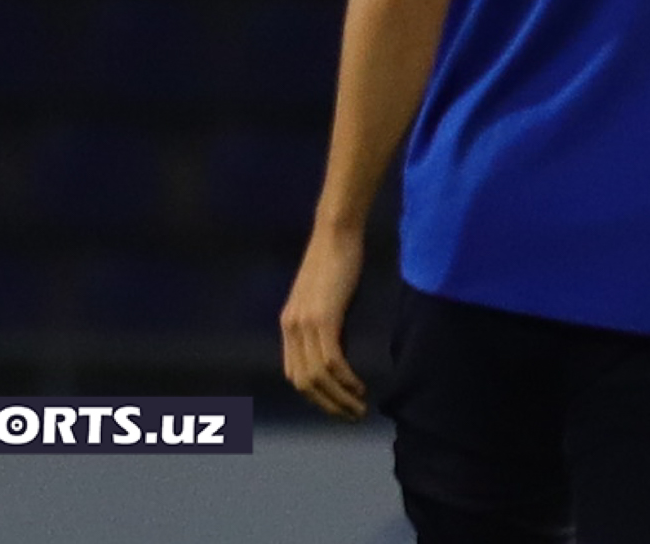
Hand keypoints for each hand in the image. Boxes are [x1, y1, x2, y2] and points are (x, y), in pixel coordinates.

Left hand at [280, 225, 368, 419]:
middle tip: (351, 415)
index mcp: (289, 325)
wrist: (336, 233)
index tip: (337, 405)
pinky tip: (360, 386)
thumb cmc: (336, 260)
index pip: (294, 374)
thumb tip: (338, 352)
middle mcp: (291, 329)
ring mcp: (305, 324)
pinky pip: (331, 361)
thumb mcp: (325, 299)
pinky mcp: (323, 318)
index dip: (315, 396)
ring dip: (339, 398)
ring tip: (359, 407)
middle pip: (303, 382)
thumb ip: (326, 325)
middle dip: (327, 404)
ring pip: (318, 376)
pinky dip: (345, 379)